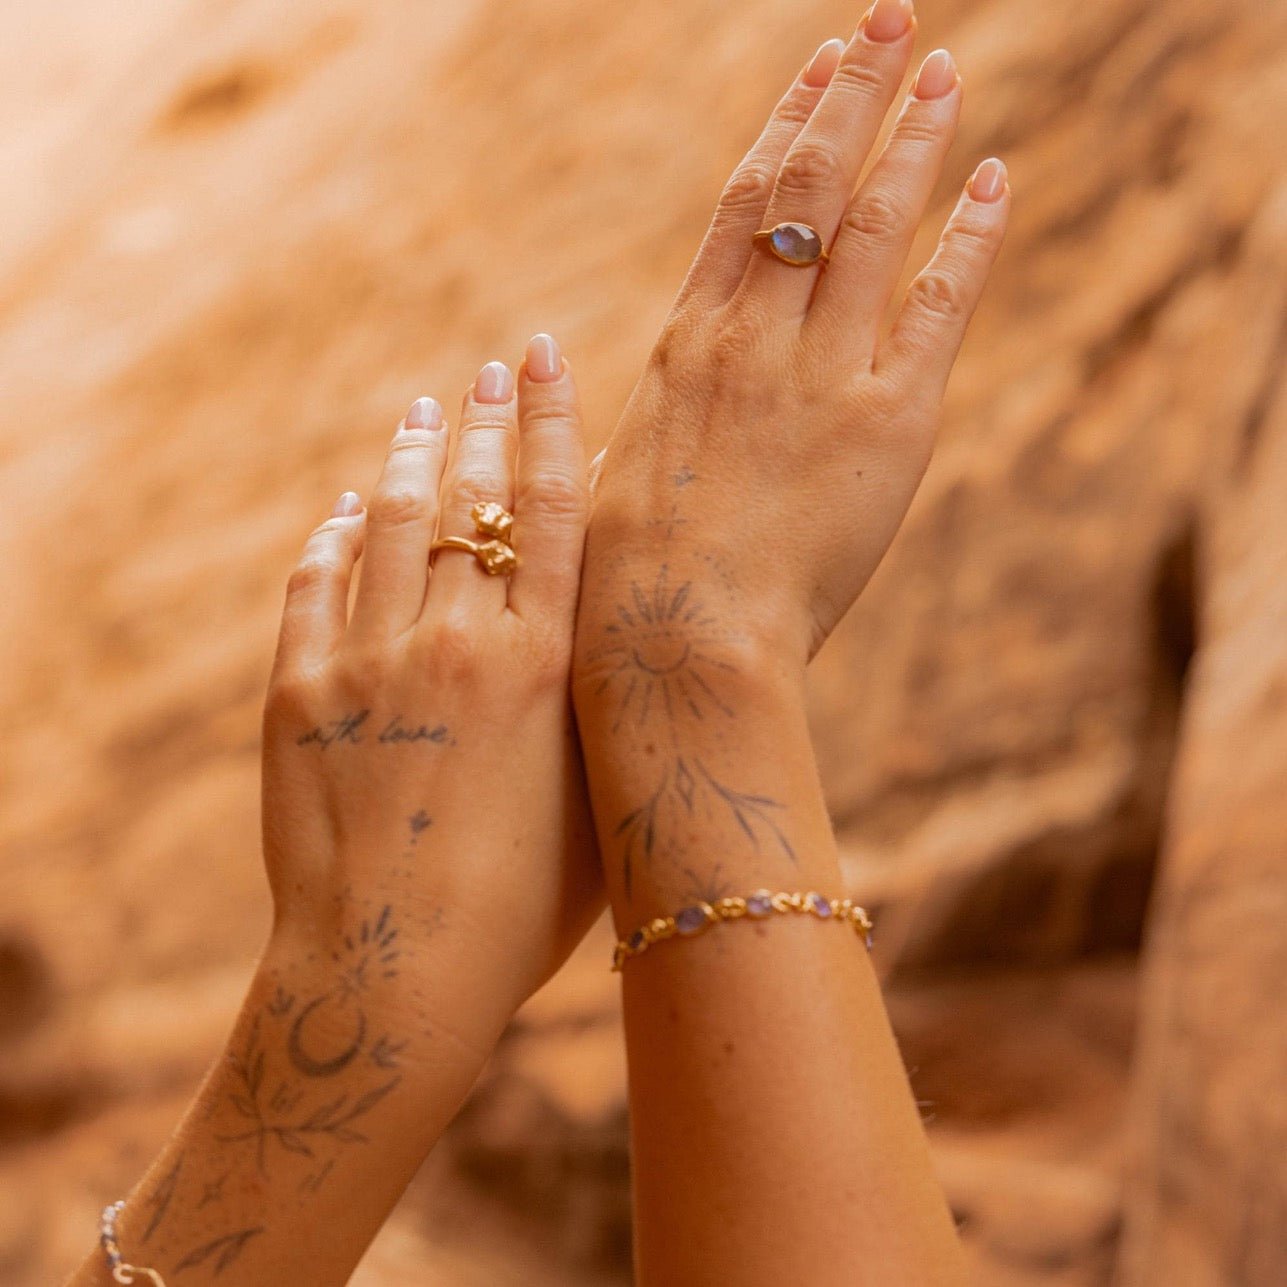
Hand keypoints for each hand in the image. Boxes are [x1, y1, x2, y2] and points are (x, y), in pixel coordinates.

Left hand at [263, 335, 600, 1052]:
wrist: (396, 979)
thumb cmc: (525, 912)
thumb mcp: (595, 798)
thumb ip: (600, 706)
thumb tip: (607, 635)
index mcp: (545, 666)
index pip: (553, 510)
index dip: (550, 423)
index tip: (546, 359)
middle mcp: (460, 642)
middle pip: (471, 500)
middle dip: (482, 424)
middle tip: (487, 372)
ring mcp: (369, 663)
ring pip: (389, 525)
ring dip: (405, 460)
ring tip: (419, 413)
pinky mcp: (297, 697)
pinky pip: (313, 586)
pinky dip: (327, 539)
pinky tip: (338, 510)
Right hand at [582, 0, 1008, 666]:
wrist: (678, 640)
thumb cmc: (624, 575)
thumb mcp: (603, 468)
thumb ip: (610, 405)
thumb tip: (542, 357)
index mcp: (686, 344)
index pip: (743, 205)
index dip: (786, 126)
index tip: (818, 69)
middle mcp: (752, 339)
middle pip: (808, 187)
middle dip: (853, 95)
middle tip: (892, 22)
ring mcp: (819, 375)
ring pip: (870, 226)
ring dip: (912, 140)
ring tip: (944, 70)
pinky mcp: (885, 424)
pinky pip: (933, 308)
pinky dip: (967, 240)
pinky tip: (995, 181)